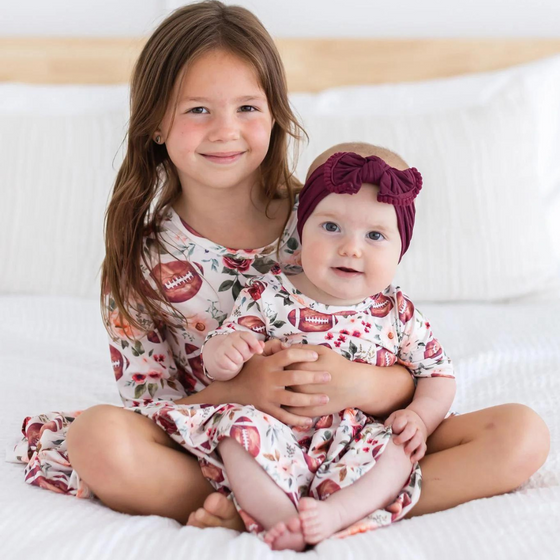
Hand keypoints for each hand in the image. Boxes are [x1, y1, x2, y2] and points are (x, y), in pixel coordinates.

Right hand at [205, 332, 264, 378]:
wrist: (221, 356)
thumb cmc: (239, 351)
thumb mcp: (248, 348)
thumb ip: (256, 345)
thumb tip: (262, 345)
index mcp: (239, 334)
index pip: (248, 336)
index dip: (255, 344)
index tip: (260, 352)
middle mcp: (230, 338)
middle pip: (243, 348)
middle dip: (246, 355)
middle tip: (244, 357)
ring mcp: (223, 346)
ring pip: (237, 357)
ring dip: (239, 361)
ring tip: (237, 360)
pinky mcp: (218, 356)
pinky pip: (230, 364)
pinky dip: (233, 367)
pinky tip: (232, 365)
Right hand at [223, 344, 329, 426]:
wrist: (230, 389)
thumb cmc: (248, 369)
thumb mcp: (256, 355)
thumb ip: (271, 347)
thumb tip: (287, 344)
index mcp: (268, 364)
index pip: (288, 356)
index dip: (303, 355)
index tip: (316, 356)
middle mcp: (268, 379)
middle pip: (294, 377)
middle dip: (313, 377)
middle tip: (328, 376)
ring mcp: (268, 396)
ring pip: (293, 399)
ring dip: (311, 399)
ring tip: (325, 398)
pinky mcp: (266, 409)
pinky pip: (284, 416)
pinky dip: (297, 419)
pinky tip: (309, 420)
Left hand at [284, 344, 414, 416]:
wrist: (355, 385)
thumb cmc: (338, 365)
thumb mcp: (322, 351)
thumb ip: (301, 348)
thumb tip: (282, 347)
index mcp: (304, 367)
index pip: (283, 364)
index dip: (277, 362)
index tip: (276, 362)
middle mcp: (303, 384)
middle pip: (283, 381)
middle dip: (278, 378)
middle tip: (276, 376)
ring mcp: (307, 399)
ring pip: (286, 397)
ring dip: (280, 393)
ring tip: (279, 388)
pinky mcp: (311, 411)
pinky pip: (293, 412)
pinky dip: (287, 407)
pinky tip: (284, 402)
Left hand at [384, 408, 427, 462]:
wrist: (416, 419)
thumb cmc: (401, 420)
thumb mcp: (394, 417)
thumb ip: (389, 423)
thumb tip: (384, 432)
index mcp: (404, 418)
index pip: (401, 422)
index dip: (396, 428)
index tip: (393, 432)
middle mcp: (413, 425)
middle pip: (410, 430)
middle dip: (403, 438)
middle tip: (396, 442)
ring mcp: (419, 433)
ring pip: (419, 439)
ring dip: (412, 447)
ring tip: (405, 452)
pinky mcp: (423, 441)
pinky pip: (423, 448)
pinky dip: (418, 455)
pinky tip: (412, 460)